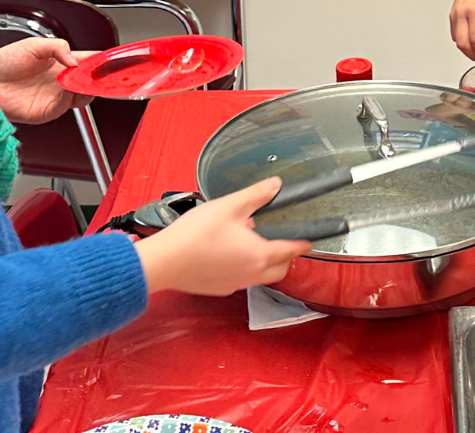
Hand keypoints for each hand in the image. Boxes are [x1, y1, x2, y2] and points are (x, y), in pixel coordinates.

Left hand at [0, 38, 92, 124]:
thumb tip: (75, 60)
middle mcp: (60, 81)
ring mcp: (55, 96)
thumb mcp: (33, 45)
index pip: (87, 62)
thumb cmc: (4, 62)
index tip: (107, 60)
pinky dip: (70, 97)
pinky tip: (67, 87)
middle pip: (89, 82)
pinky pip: (65, 106)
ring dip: (86, 88)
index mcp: (60, 63)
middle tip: (99, 72)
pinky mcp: (47, 111)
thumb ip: (58, 47)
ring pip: (82, 96)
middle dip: (97, 77)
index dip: (98, 61)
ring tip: (83, 79)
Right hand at [134, 178, 311, 295]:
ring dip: (264, 262)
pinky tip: (230, 253)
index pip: (291, 250)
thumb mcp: (230, 206)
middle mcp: (251, 274)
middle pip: (280, 269)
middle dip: (286, 257)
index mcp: (260, 255)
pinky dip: (244, 267)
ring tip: (251, 241)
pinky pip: (240, 279)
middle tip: (283, 241)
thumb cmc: (196, 234)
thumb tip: (276, 184)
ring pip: (260, 276)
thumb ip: (256, 195)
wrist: (165, 262)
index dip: (303, 244)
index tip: (309, 241)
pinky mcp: (219, 288)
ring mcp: (235, 284)